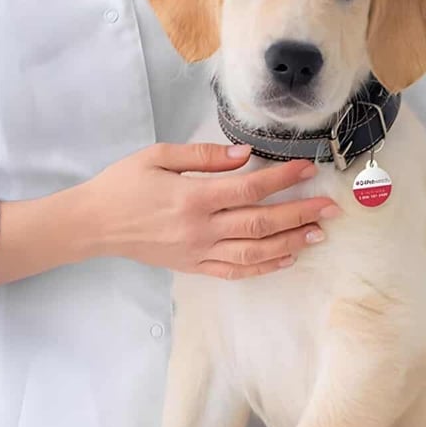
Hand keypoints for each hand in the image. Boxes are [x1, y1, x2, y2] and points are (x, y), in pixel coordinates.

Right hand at [82, 143, 339, 278]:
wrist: (94, 223)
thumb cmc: (124, 184)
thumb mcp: (158, 157)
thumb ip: (202, 157)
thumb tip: (244, 155)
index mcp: (193, 198)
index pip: (249, 188)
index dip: (282, 179)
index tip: (308, 170)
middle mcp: (201, 229)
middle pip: (261, 223)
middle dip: (300, 214)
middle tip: (331, 208)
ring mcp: (199, 252)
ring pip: (255, 251)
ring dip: (291, 243)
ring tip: (318, 233)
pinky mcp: (194, 267)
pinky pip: (236, 271)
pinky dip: (264, 266)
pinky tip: (287, 257)